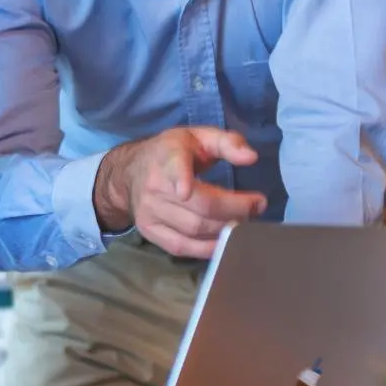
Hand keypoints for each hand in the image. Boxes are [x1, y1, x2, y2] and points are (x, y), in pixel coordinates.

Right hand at [93, 126, 266, 257]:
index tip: (186, 191)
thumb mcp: (197, 136)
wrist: (128, 172)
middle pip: (199, 207)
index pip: (174, 168)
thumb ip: (227, 142)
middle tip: (257, 207)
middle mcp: (154, 187)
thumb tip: (252, 158)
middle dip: (234, 210)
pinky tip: (224, 243)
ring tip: (243, 223)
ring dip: (225, 231)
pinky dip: (206, 249)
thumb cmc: (170, 152)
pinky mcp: (149, 232)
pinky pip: (181, 247)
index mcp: (167, 157)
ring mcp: (149, 213)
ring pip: (193, 230)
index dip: (180, 180)